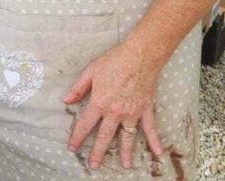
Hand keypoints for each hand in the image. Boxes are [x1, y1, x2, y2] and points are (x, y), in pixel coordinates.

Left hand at [64, 41, 164, 169]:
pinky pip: (150, 128)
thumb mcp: (90, 72)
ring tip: (125, 167)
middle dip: (98, 152)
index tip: (72, 148)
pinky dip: (155, 141)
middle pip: (105, 136)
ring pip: (127, 137)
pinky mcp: (146, 110)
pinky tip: (158, 154)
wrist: (139, 56)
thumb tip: (66, 101)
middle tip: (93, 166)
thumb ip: (78, 89)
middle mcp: (115, 112)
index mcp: (99, 102)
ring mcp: (132, 113)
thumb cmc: (113, 62)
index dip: (78, 137)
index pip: (86, 124)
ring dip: (126, 153)